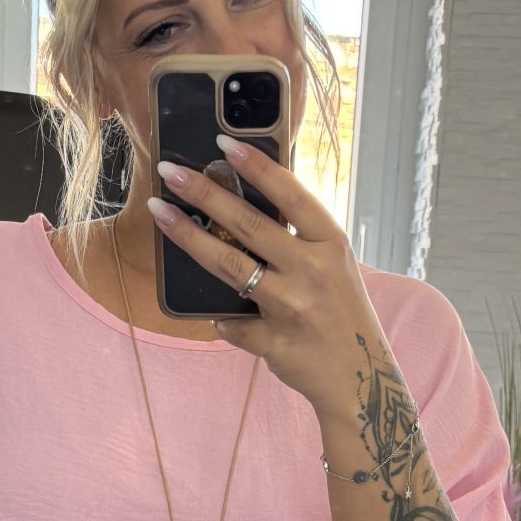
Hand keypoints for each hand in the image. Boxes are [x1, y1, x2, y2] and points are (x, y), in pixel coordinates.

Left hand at [147, 135, 382, 413]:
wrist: (359, 377)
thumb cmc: (341, 312)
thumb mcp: (333, 265)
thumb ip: (297, 238)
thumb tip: (242, 204)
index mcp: (330, 245)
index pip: (289, 194)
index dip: (255, 166)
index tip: (222, 143)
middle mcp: (312, 271)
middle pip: (248, 225)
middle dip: (204, 192)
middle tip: (169, 171)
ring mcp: (291, 308)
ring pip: (228, 266)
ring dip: (188, 237)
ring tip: (160, 212)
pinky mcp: (273, 343)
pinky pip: (232, 323)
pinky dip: (221, 317)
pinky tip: (214, 313)